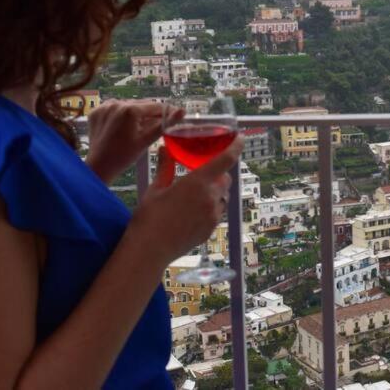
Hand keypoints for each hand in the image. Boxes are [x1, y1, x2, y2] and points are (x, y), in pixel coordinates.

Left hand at [85, 99, 182, 183]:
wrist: (99, 167)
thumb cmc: (124, 156)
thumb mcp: (146, 140)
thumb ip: (165, 124)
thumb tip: (182, 111)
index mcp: (130, 110)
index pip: (155, 106)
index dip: (167, 111)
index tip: (175, 115)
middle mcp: (116, 103)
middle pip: (141, 105)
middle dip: (150, 114)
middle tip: (157, 124)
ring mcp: (104, 106)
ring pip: (127, 105)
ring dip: (135, 113)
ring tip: (138, 128)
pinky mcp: (96, 111)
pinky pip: (114, 108)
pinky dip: (120, 114)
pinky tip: (122, 126)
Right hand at [126, 137, 241, 267]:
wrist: (149, 250)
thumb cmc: (148, 217)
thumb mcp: (156, 188)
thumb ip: (165, 166)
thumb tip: (164, 148)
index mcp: (198, 182)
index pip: (226, 159)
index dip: (236, 146)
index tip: (241, 138)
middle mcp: (210, 197)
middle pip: (225, 179)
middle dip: (218, 174)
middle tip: (203, 174)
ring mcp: (213, 216)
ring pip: (222, 197)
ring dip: (215, 192)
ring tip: (194, 196)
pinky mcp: (211, 230)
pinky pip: (217, 213)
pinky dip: (210, 208)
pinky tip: (191, 213)